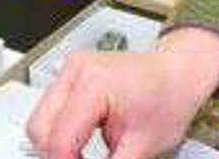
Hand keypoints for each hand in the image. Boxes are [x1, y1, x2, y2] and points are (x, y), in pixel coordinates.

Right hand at [26, 31, 218, 158]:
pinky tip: (79, 142)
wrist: (178, 75)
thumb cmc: (168, 100)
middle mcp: (76, 70)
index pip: (61, 138)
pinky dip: (60, 130)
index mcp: (93, 84)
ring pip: (40, 119)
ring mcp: (71, 68)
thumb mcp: (141, 147)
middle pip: (39, 128)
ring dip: (55, 144)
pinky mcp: (71, 73)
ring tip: (81, 157)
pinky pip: (50, 109)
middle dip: (55, 155)